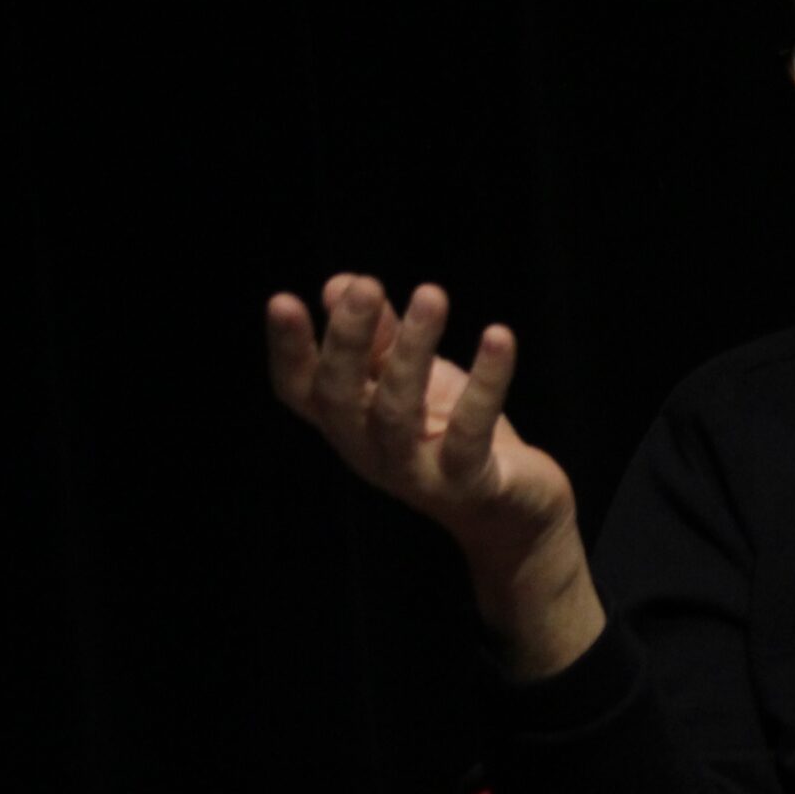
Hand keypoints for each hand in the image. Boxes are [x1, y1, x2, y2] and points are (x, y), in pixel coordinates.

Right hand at [265, 276, 590, 638]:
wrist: (512, 509)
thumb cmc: (450, 433)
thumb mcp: (413, 378)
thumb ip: (381, 336)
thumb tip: (343, 284)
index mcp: (348, 422)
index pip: (299, 389)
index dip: (288, 350)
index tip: (282, 301)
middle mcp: (370, 451)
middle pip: (340, 398)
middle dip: (349, 340)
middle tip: (366, 285)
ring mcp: (416, 473)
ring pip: (398, 412)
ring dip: (412, 350)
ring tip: (431, 295)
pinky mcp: (468, 483)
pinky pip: (471, 433)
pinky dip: (486, 382)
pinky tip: (498, 336)